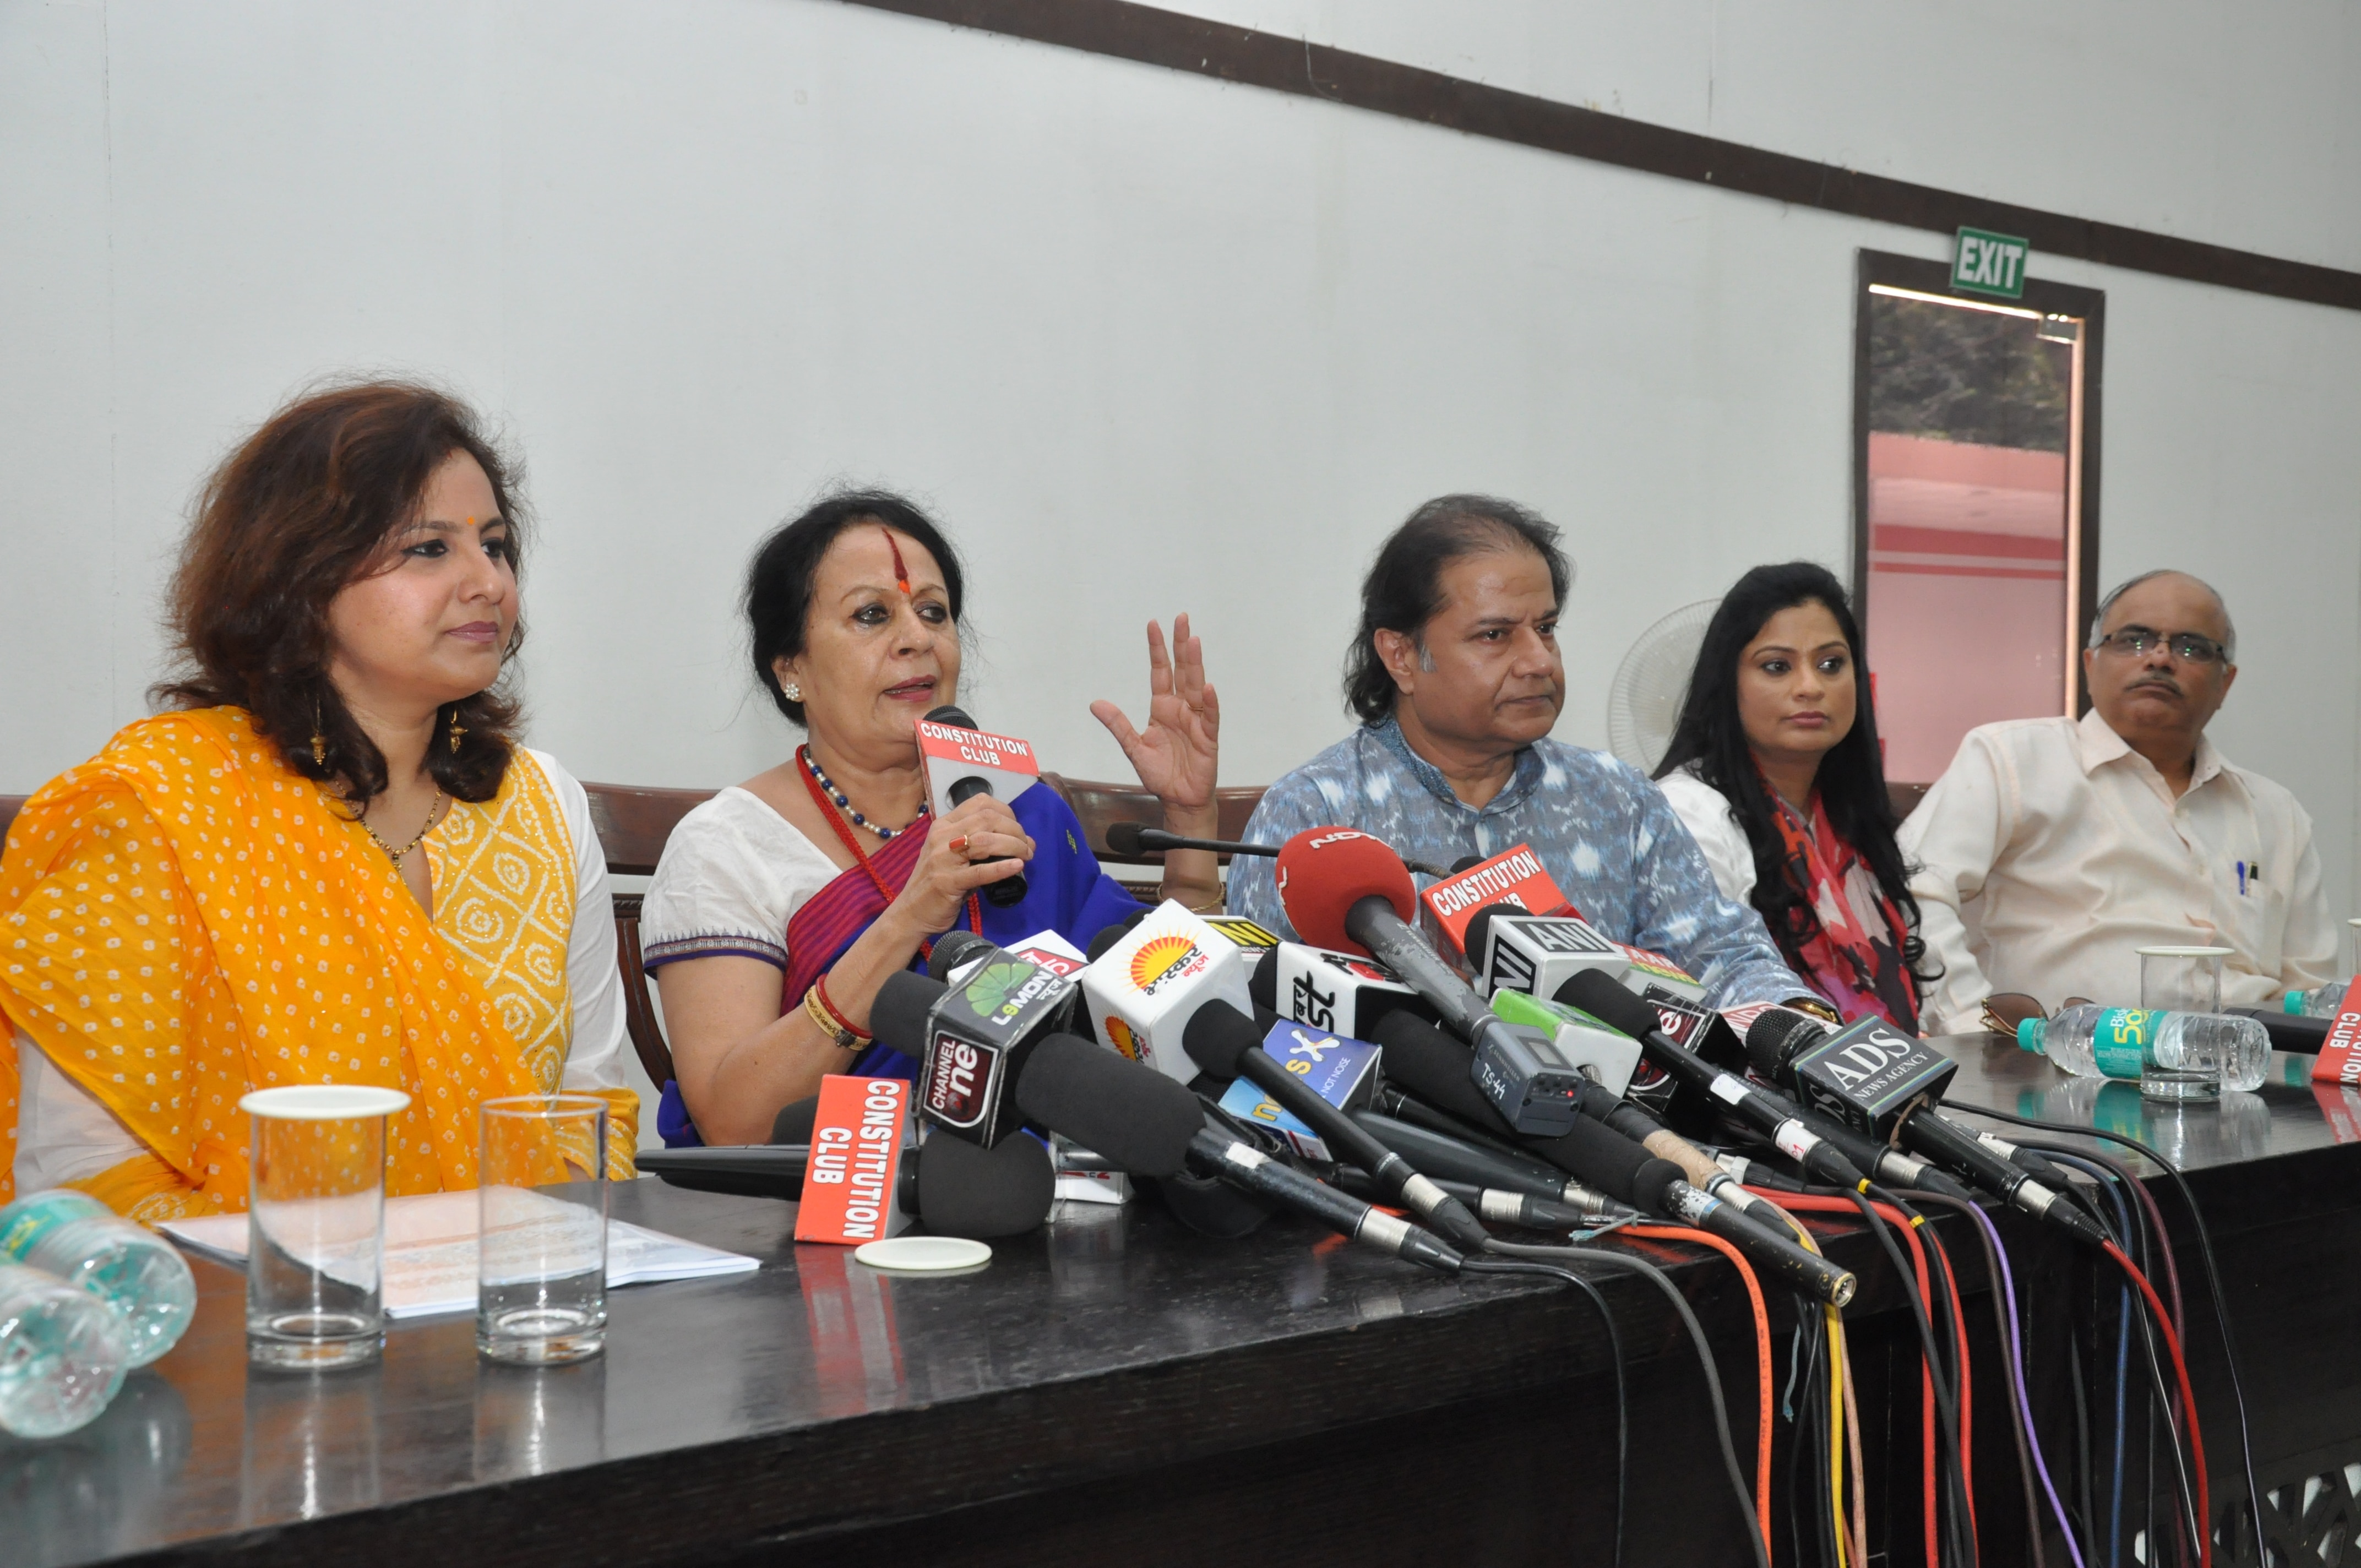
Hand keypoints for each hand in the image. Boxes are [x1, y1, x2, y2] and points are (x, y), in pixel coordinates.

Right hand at [886, 794, 1034, 934]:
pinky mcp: (947, 882)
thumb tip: (1024, 841)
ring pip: (986, 840)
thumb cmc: (937, 883)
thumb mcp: (955, 856)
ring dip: (1014, 846)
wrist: (911, 912)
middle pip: (987, 818)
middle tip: (1027, 847)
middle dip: (1015, 830)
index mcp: (943, 825)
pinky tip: (1017, 867)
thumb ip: (981, 846)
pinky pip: (979, 871)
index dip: (1006, 812)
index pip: (980, 803)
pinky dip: (1002, 868)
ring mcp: (942, 859)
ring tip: (1026, 856)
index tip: (1017, 829)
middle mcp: (942, 836)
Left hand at [1090, 614, 1219, 820]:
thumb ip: (1118, 724)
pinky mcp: (1208, 738)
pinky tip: (1209, 688)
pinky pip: (1210, 717)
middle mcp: (1181, 709)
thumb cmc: (1160, 773)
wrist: (1179, 799)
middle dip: (1181, 645)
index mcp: (1162, 708)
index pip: (1161, 672)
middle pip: (1182, 671)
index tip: (1153, 625)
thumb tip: (1095, 703)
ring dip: (1195, 664)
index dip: (1157, 649)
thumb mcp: (1133, 747)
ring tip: (1193, 641)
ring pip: (1197, 686)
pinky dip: (1210, 703)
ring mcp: (1196, 721)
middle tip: (1181, 618)